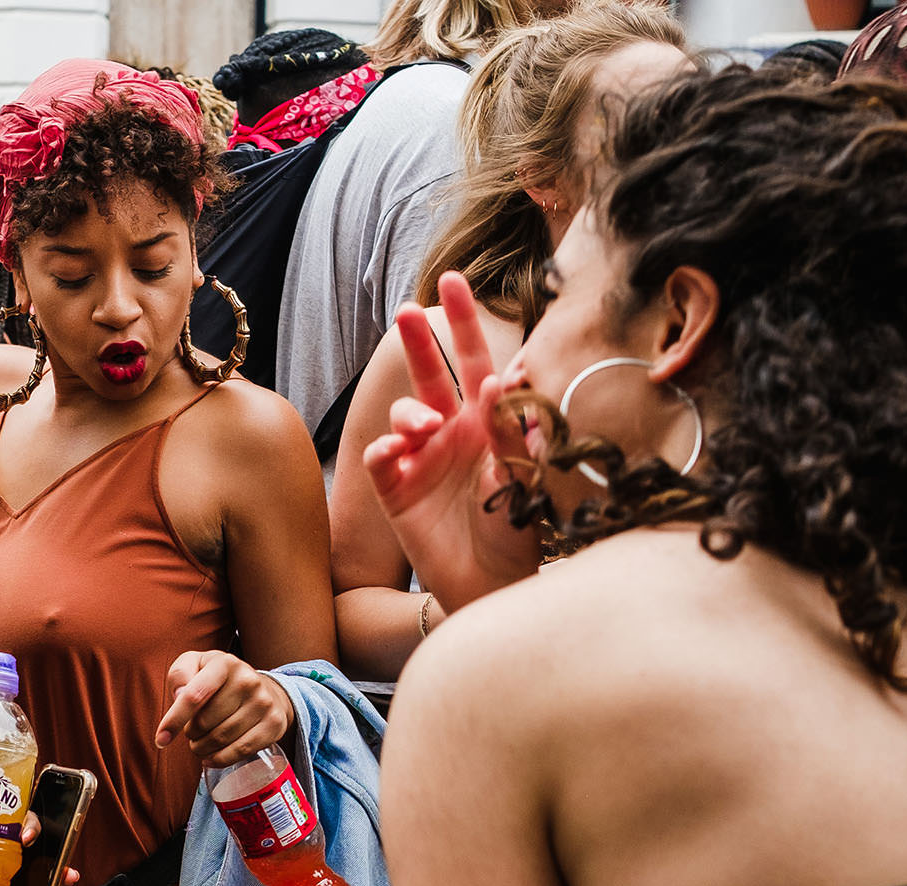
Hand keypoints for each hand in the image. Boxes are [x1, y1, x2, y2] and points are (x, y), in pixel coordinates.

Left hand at [0, 803, 77, 885]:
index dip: (30, 820)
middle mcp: (1, 849)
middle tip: (57, 859)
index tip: (25, 836)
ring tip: (66, 879)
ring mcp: (5, 876)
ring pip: (41, 869)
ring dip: (59, 872)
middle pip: (37, 841)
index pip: (17, 814)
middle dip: (56, 844)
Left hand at [156, 652, 292, 765]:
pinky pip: (241, 750)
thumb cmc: (219, 679)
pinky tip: (210, 757)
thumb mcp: (195, 665)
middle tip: (191, 732)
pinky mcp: (274, 724)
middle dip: (190, 733)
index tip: (160, 739)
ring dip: (202, 748)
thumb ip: (180, 674)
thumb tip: (179, 696)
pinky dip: (220, 759)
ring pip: (221, 738)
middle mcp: (248, 680)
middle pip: (205, 722)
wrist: (263, 689)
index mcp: (225, 663)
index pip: (194, 696)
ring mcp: (264, 703)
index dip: (174, 720)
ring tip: (200, 744)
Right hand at [363, 273, 541, 614]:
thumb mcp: (525, 479)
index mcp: (487, 422)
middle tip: (407, 310)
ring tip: (425, 430)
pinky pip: (382, 460)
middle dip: (417, 340)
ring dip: (410, 414)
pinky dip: (385, 452)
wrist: (491, 584)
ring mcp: (421, 459)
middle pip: (429, 374)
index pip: (475, 361)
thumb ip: (513, 432)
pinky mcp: (397, 490)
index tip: (454, 281)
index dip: (463, 322)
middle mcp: (451, 432)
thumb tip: (505, 378)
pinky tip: (395, 455)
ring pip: (404, 415)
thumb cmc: (517, 531)